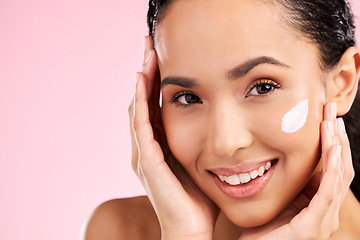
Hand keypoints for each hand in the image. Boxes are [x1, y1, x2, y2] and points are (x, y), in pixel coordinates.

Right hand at [128, 36, 218, 239]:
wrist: (191, 229)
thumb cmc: (198, 199)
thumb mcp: (198, 162)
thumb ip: (197, 142)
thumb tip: (214, 122)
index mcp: (159, 146)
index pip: (153, 106)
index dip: (155, 81)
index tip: (162, 56)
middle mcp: (146, 146)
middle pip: (142, 101)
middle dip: (146, 73)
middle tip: (149, 45)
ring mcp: (143, 153)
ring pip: (138, 108)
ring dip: (141, 80)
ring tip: (147, 54)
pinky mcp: (147, 161)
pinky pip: (141, 124)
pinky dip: (139, 101)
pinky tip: (141, 80)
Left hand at [239, 103, 354, 239]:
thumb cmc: (262, 232)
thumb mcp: (279, 201)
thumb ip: (289, 185)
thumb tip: (283, 158)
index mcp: (317, 204)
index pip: (331, 167)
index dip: (330, 141)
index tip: (323, 116)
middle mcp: (326, 211)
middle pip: (340, 167)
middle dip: (336, 136)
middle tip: (330, 109)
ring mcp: (323, 219)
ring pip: (339, 174)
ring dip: (336, 144)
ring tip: (331, 119)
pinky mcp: (313, 225)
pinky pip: (329, 190)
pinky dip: (333, 166)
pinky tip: (332, 145)